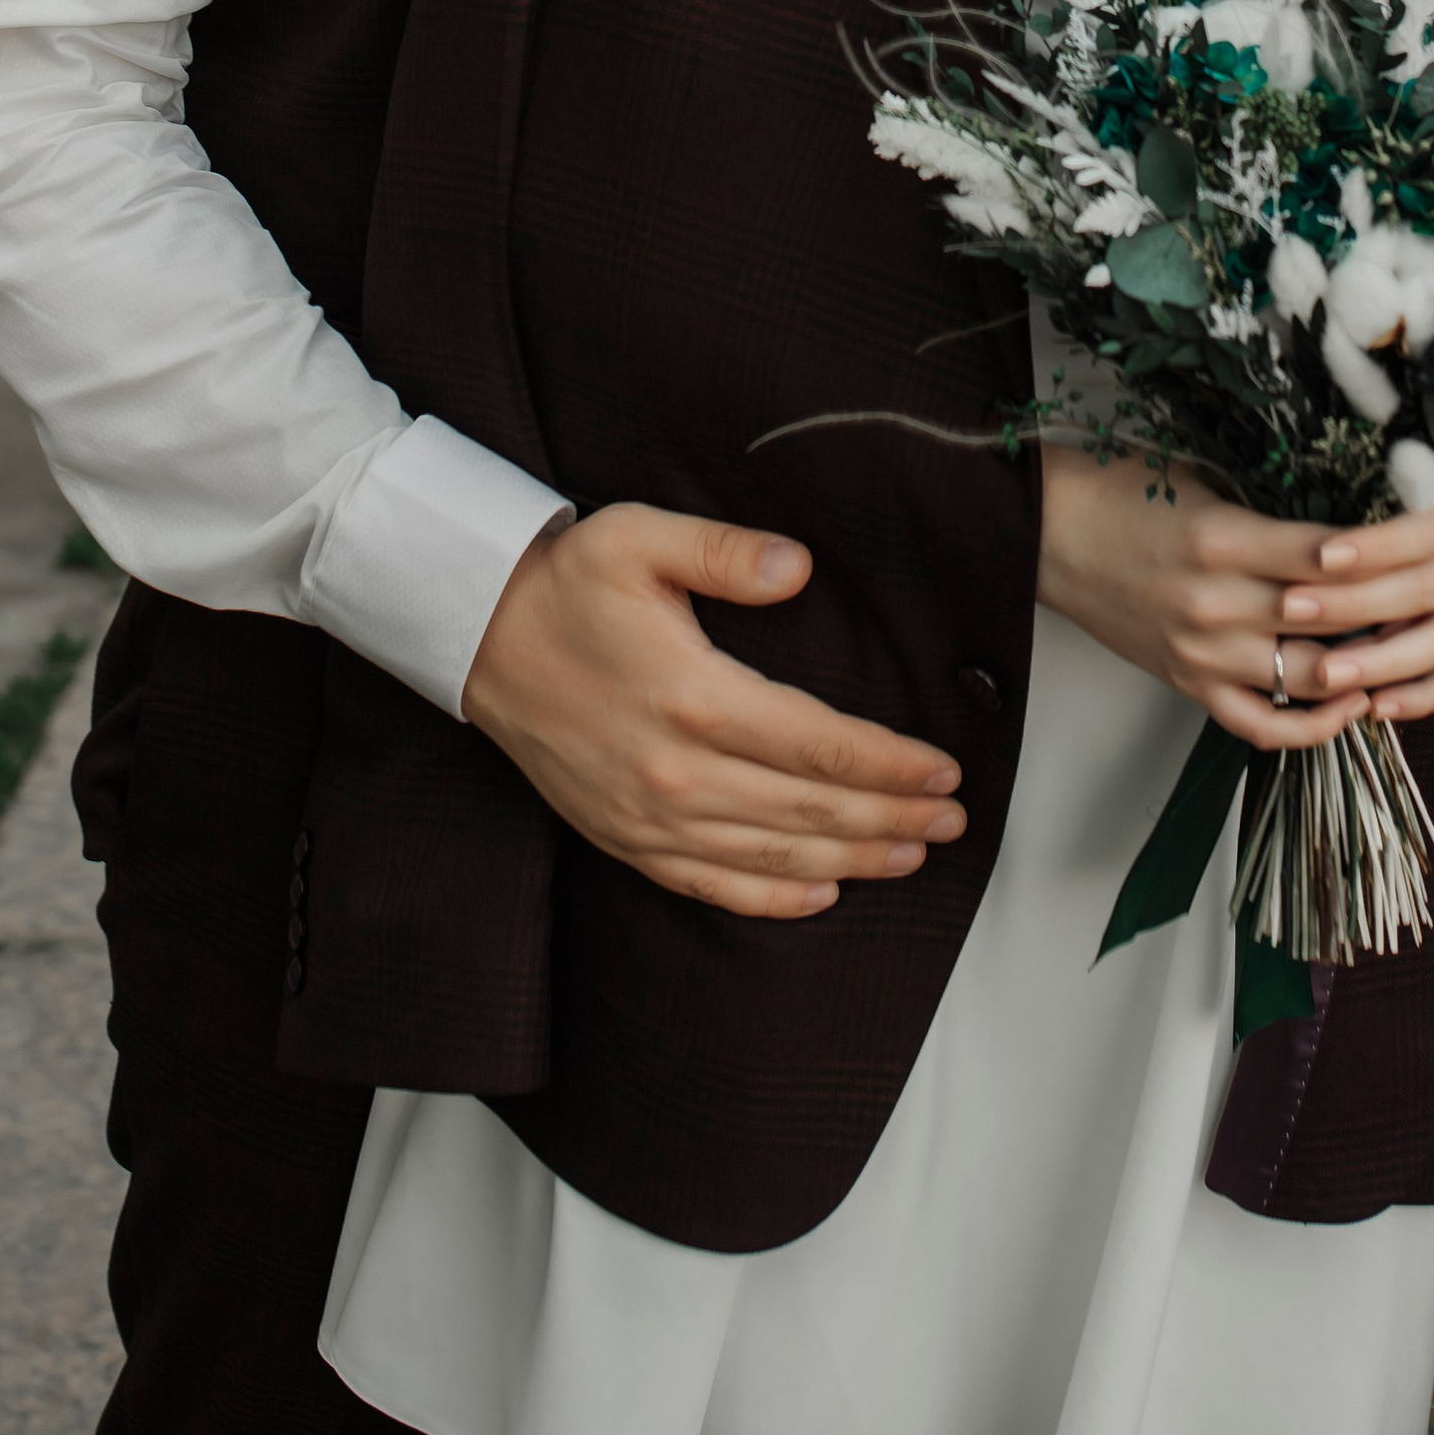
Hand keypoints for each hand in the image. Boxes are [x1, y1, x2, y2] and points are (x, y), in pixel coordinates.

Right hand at [461, 506, 965, 919]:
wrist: (479, 639)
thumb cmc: (567, 584)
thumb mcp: (641, 538)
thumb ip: (725, 550)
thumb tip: (798, 567)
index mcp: (693, 696)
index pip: (817, 742)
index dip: (890, 764)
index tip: (944, 771)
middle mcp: (675, 770)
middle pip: (809, 807)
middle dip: (891, 818)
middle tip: (954, 821)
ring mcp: (648, 815)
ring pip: (771, 852)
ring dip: (851, 859)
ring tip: (912, 855)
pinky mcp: (624, 839)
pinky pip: (710, 885)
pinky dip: (771, 896)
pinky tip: (820, 895)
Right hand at [1035, 410, 1433, 749]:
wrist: (1045, 531)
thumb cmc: (1122, 487)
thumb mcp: (1204, 477)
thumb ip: (1274, 504)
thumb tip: (1358, 515)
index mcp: (1223, 538)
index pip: (1332, 558)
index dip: (1391, 558)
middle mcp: (1217, 604)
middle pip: (1332, 624)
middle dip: (1395, 617)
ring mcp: (1203, 653)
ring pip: (1310, 679)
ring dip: (1366, 671)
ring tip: (1412, 650)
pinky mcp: (1188, 684)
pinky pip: (1262, 724)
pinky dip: (1312, 725)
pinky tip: (1350, 706)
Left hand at [1274, 409, 1433, 722]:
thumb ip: (1414, 475)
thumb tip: (1339, 501)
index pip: (1431, 531)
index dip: (1376, 546)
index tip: (1318, 555)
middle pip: (1430, 591)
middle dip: (1355, 606)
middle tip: (1292, 611)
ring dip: (1382, 662)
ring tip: (1325, 674)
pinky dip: (1427, 694)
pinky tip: (1379, 706)